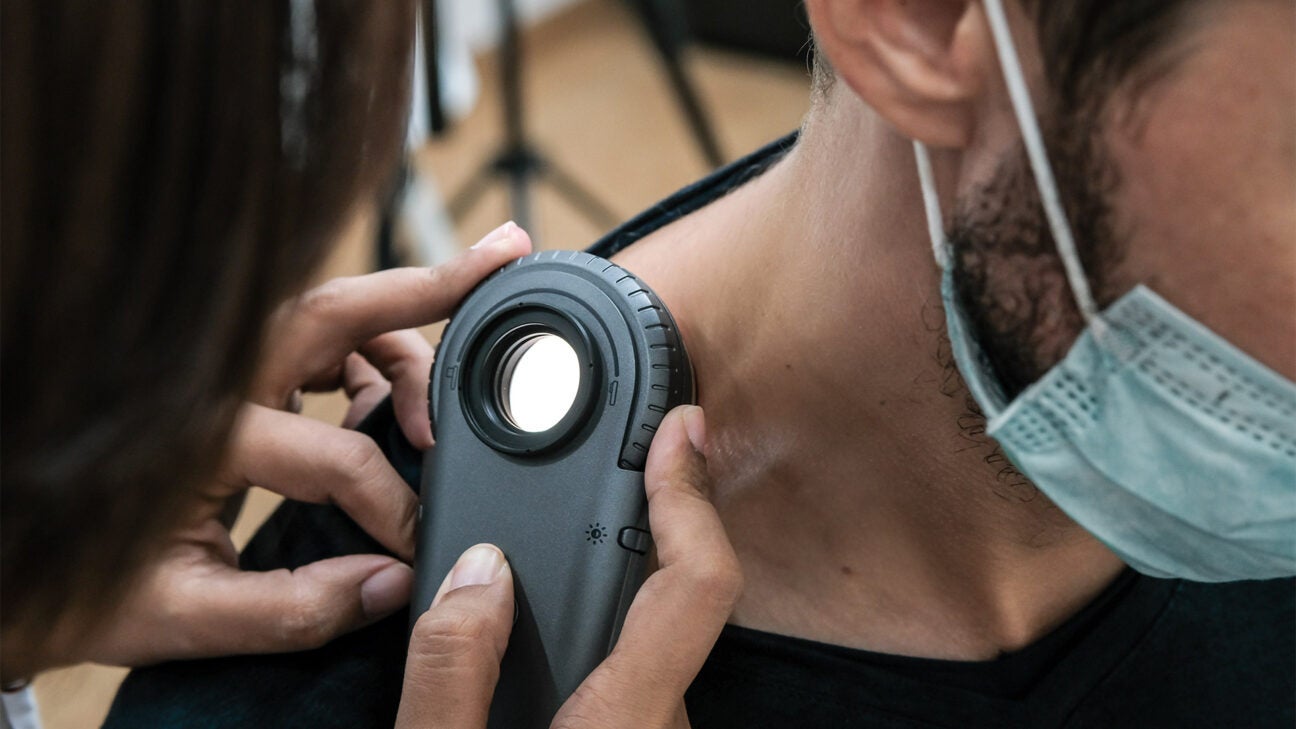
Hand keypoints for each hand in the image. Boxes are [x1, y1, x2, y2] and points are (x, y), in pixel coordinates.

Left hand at [62, 223, 532, 667]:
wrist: (20, 550)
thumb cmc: (84, 580)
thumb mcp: (181, 617)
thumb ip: (294, 610)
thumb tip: (392, 586)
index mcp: (197, 433)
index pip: (333, 455)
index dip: (392, 509)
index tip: (417, 552)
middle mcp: (212, 377)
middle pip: (338, 306)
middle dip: (432, 284)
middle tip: (504, 258)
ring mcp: (220, 364)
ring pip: (334, 317)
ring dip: (402, 339)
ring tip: (444, 406)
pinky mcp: (229, 369)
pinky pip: (315, 342)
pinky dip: (367, 356)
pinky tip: (391, 401)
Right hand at [395, 405, 742, 728]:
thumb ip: (450, 675)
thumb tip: (477, 571)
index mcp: (626, 719)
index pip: (696, 581)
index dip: (689, 492)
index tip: (680, 431)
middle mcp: (659, 722)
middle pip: (678, 593)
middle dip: (653, 515)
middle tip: (633, 446)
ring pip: (653, 631)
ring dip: (620, 570)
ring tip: (582, 513)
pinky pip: (635, 664)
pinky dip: (606, 617)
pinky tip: (556, 608)